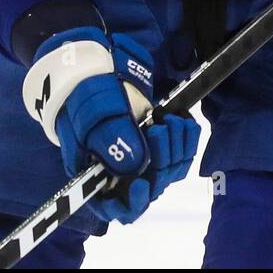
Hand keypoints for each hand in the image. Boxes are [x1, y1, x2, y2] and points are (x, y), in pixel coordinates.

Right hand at [22, 27, 200, 223]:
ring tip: (168, 121)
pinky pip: (183, 151)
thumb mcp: (92, 113)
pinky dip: (187, 137)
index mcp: (96, 173)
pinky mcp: (157, 138)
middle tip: (158, 130)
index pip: (116, 207)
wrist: (93, 65)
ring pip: (170, 170)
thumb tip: (136, 167)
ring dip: (177, 147)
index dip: (132, 204)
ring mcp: (141, 153)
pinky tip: (182, 119)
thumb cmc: (84, 91)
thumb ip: (110, 139)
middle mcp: (120, 169)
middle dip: (161, 161)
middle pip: (151, 187)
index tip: (141, 183)